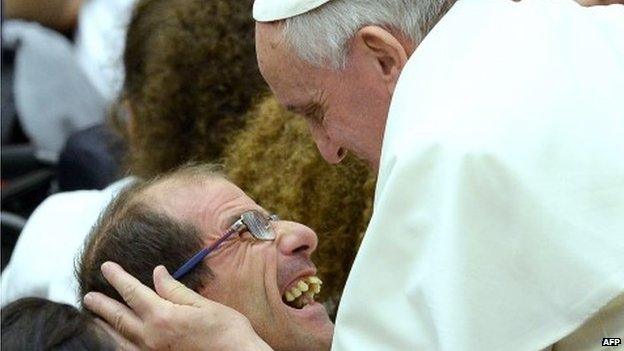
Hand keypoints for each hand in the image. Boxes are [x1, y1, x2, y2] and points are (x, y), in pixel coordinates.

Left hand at [83, 262, 272, 350]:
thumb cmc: (227, 331)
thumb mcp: (202, 305)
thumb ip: (175, 290)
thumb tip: (158, 274)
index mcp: (163, 316)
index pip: (133, 292)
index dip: (118, 278)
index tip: (106, 267)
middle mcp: (151, 337)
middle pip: (119, 317)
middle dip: (102, 304)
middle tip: (88, 296)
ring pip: (120, 338)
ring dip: (105, 326)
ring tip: (95, 318)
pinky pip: (131, 350)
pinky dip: (119, 343)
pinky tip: (117, 339)